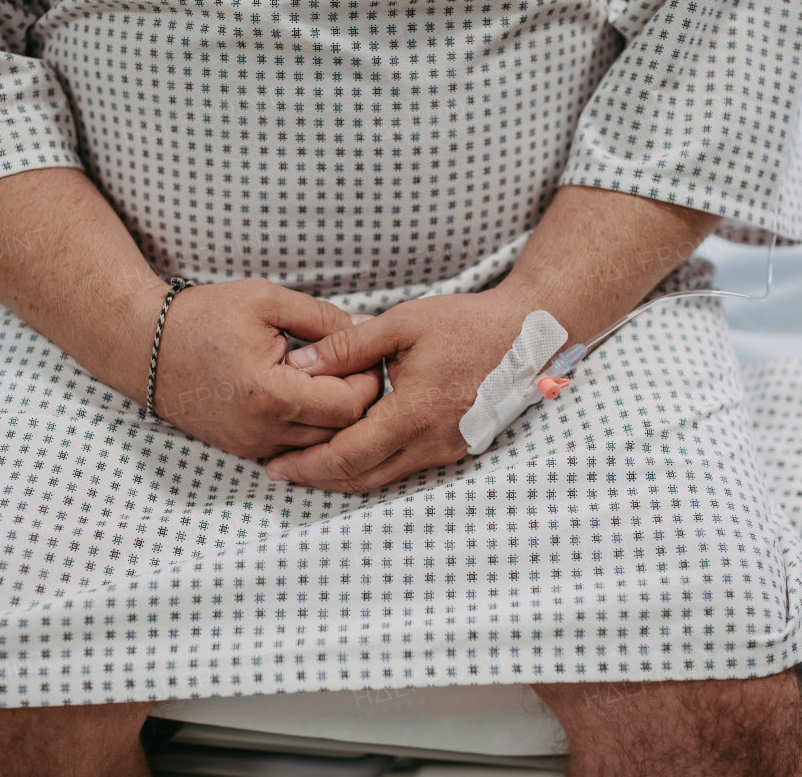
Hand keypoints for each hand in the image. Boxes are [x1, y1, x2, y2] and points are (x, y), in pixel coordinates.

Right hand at [146, 277, 382, 458]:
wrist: (144, 347)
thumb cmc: (204, 316)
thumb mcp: (268, 300)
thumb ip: (323, 319)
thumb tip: (368, 332)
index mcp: (270, 394)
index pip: (349, 405)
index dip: (368, 379)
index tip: (365, 353)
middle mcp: (262, 430)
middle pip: (341, 431)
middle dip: (358, 398)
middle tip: (356, 364)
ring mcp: (251, 445)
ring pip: (321, 445)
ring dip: (335, 415)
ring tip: (331, 377)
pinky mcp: (244, 449)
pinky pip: (295, 447)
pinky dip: (310, 425)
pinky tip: (305, 393)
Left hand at [264, 287, 534, 490]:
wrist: (527, 335)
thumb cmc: (465, 324)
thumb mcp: (402, 323)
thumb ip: (347, 346)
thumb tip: (297, 366)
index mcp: (414, 413)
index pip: (348, 455)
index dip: (306, 465)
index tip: (274, 464)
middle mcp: (430, 442)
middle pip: (361, 478)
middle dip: (316, 478)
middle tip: (279, 470)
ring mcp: (445, 450)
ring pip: (382, 479)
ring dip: (341, 476)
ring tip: (305, 466)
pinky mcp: (454, 448)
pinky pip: (403, 468)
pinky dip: (369, 467)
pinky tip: (348, 452)